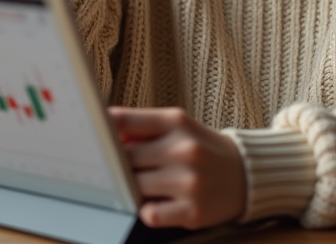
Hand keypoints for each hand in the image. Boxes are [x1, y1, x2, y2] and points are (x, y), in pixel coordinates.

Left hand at [108, 106, 246, 228]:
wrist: (246, 173)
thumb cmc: (202, 148)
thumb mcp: (177, 127)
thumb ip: (141, 127)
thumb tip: (103, 136)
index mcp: (175, 122)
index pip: (123, 121)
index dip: (100, 130)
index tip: (89, 138)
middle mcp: (183, 149)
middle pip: (124, 158)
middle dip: (116, 164)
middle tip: (112, 168)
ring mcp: (189, 182)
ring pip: (134, 187)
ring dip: (130, 188)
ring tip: (141, 185)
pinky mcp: (192, 211)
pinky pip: (150, 215)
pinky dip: (146, 211)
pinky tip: (155, 203)